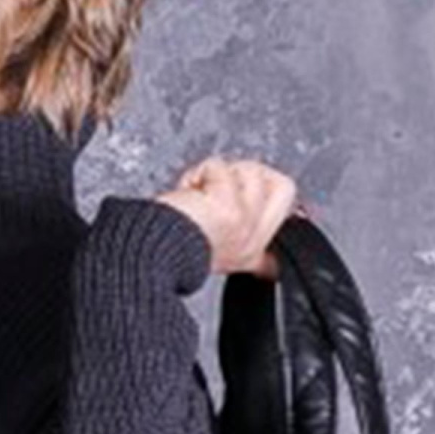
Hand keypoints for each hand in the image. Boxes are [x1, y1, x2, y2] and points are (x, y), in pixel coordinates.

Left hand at [154, 155, 308, 279]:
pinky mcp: (230, 211)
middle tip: (216, 192)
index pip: (287, 225)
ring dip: (218, 174)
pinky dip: (200, 172)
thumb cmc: (169, 247)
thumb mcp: (217, 248)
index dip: (287, 212)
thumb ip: (246, 249)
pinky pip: (220, 167)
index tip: (272, 222)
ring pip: (251, 169)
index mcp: (251, 253)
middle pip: (283, 184)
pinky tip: (189, 193)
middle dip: (247, 175)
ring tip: (197, 195)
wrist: (147, 255)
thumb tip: (269, 266)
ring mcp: (245, 226)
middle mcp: (252, 241)